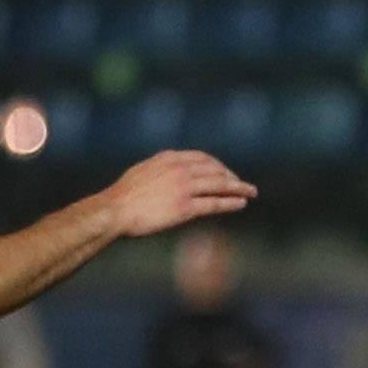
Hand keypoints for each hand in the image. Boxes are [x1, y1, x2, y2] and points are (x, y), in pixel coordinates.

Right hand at [94, 150, 253, 236]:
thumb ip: (159, 170)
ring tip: (252, 192)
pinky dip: (230, 202)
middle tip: (242, 183)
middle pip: (214, 169)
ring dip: (239, 187)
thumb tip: (167, 174)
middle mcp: (179, 169)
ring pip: (219, 184)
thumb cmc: (122, 197)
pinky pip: (214, 203)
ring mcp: (184, 187)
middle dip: (231, 176)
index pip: (201, 158)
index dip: (217, 165)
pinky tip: (241, 203)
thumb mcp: (142, 172)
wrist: (115, 209)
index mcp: (168, 158)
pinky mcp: (185, 207)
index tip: (224, 171)